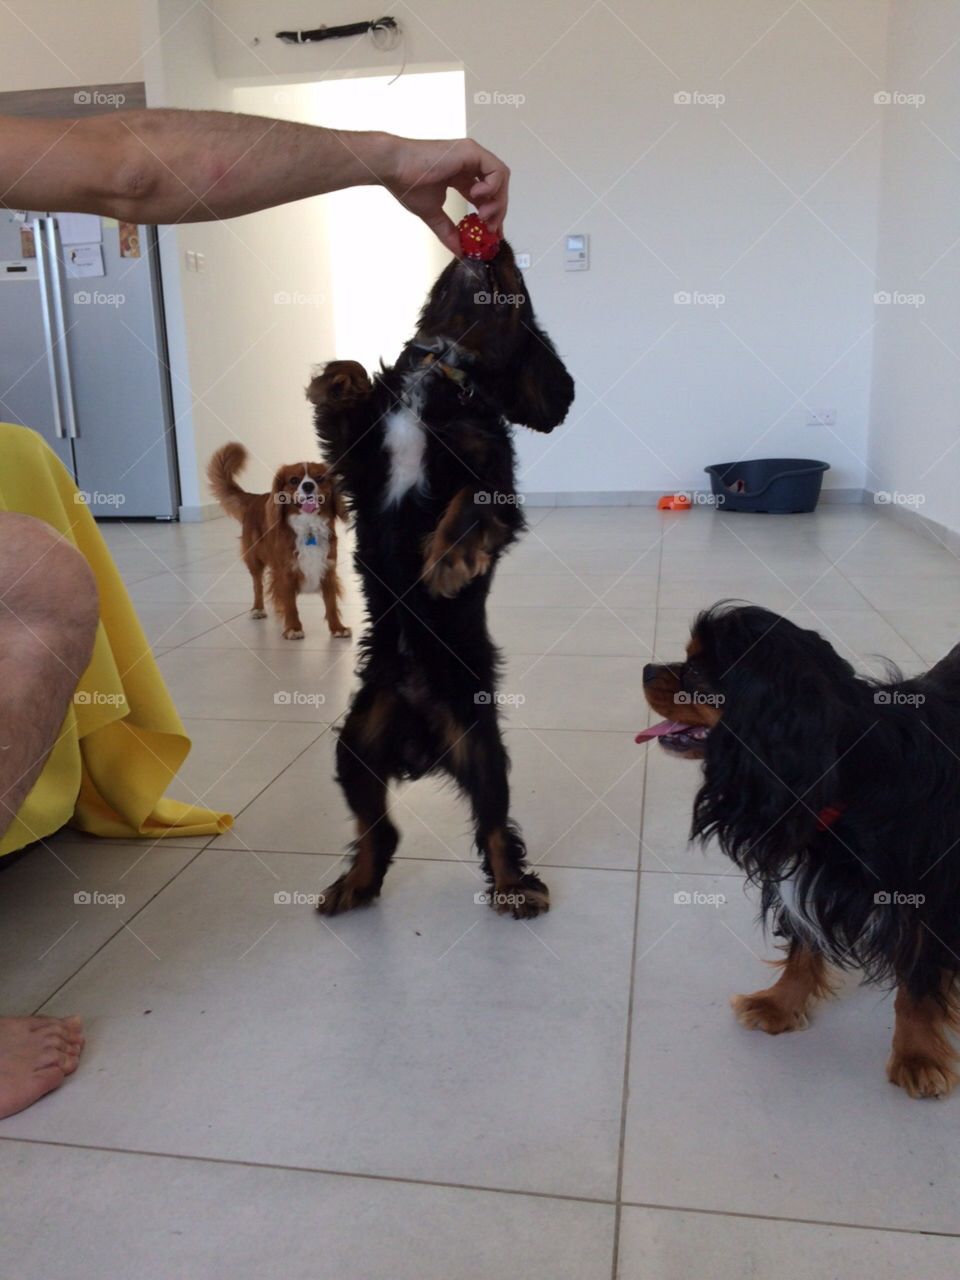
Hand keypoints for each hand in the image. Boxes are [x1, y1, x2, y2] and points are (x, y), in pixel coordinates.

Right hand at [376, 135, 509, 254]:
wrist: (394, 167)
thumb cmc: (407, 184)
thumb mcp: (433, 214)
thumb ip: (448, 232)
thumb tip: (459, 252)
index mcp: (460, 176)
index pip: (485, 196)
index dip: (492, 215)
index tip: (492, 234)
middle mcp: (469, 163)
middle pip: (498, 187)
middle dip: (498, 211)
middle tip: (490, 228)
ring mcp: (471, 156)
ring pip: (501, 178)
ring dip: (497, 200)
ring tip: (483, 215)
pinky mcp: (471, 152)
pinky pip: (496, 171)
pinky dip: (493, 187)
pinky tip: (476, 197)